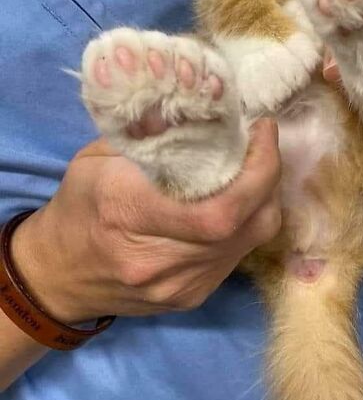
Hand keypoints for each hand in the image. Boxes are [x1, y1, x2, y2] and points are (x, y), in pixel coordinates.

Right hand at [11, 120, 281, 323]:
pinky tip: (241, 198)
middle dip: (269, 175)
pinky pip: (239, 253)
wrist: (56, 277)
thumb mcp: (96, 158)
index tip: (261, 128)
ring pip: (252, 239)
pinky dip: (250, 221)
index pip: (219, 207)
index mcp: (130, 215)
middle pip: (247, 224)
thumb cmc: (77, 207)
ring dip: (265, 197)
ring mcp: (181, 285)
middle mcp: (160, 260)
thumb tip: (198, 102)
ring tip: (257, 165)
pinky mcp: (193, 297)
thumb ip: (148, 134)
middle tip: (265, 141)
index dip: (258, 168)